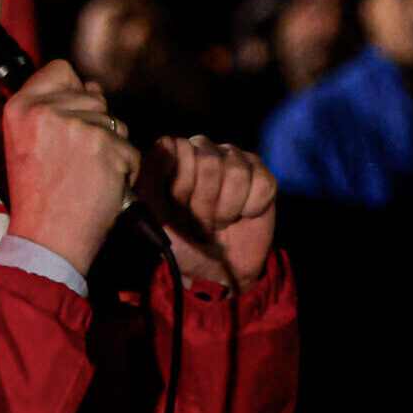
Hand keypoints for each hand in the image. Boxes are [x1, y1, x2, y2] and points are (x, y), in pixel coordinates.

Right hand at [0, 60, 139, 275]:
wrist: (46, 240)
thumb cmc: (38, 197)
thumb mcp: (27, 143)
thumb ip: (53, 108)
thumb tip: (93, 86)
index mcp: (20, 106)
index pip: (61, 70)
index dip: (72, 93)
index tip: (66, 123)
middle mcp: (46, 110)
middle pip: (94, 96)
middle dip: (95, 127)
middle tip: (74, 162)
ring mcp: (77, 127)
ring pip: (116, 123)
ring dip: (111, 149)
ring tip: (87, 175)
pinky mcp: (105, 147)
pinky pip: (130, 150)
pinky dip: (125, 171)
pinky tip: (102, 187)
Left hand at [139, 135, 276, 290]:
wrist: (214, 271)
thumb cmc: (181, 242)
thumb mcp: (154, 215)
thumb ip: (150, 177)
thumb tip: (167, 141)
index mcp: (174, 155)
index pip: (180, 149)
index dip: (181, 186)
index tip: (177, 208)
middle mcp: (204, 150)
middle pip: (210, 162)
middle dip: (204, 202)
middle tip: (200, 220)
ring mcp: (235, 160)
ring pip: (237, 173)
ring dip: (226, 209)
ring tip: (219, 221)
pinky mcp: (262, 176)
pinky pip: (262, 184)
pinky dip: (251, 209)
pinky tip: (242, 216)